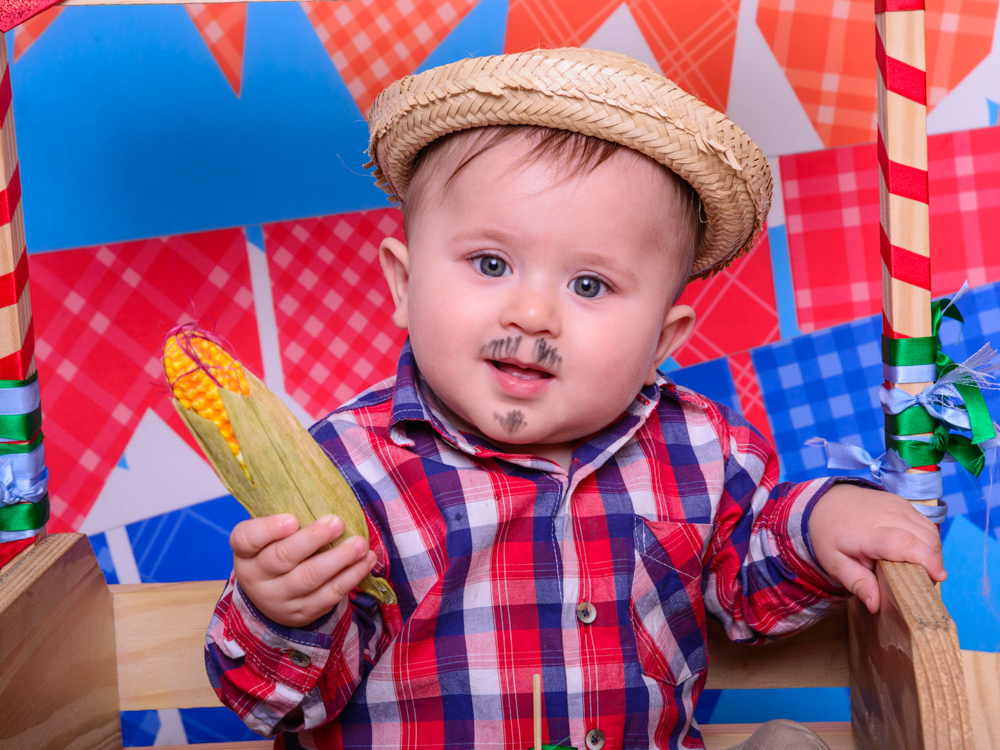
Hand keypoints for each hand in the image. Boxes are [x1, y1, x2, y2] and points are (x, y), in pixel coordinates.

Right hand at [230, 514, 375, 626]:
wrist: (273, 595)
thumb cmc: (276, 549)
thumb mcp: (271, 534)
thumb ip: (286, 515)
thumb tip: (319, 487)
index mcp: (245, 552)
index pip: (247, 539)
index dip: (269, 529)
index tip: (292, 519)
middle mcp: (256, 577)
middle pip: (282, 558)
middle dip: (313, 539)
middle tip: (338, 522)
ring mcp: (279, 598)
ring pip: (309, 579)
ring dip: (339, 559)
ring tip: (360, 544)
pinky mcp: (302, 612)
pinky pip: (329, 595)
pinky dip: (351, 577)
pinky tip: (366, 561)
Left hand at [809, 485, 946, 613]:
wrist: (825, 503)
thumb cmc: (830, 535)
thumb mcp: (835, 564)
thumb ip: (857, 583)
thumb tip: (875, 605)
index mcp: (868, 532)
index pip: (905, 543)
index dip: (926, 560)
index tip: (938, 578)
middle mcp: (886, 514)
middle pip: (926, 538)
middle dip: (931, 562)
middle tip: (919, 580)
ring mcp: (897, 505)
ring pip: (930, 531)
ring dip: (932, 551)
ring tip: (916, 568)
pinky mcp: (903, 503)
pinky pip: (926, 523)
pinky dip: (927, 540)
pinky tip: (914, 552)